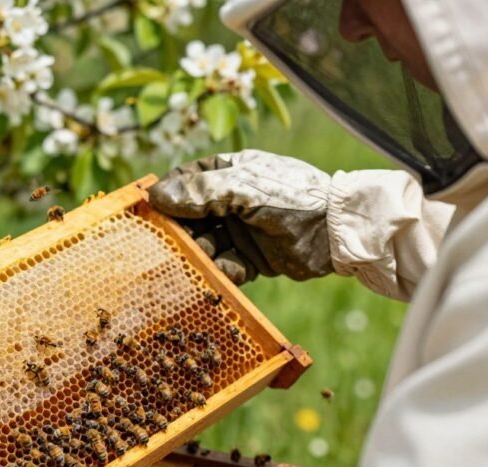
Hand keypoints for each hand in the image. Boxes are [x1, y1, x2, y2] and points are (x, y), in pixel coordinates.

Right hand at [147, 150, 335, 283]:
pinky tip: (218, 274)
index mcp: (231, 173)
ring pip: (205, 244)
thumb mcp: (244, 189)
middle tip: (164, 244)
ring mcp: (242, 231)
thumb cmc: (292, 198)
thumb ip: (201, 192)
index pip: (188, 180)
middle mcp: (233, 201)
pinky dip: (219, 272)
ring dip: (197, 254)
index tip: (150, 209)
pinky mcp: (252, 259)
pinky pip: (225, 267)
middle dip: (179, 231)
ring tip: (195, 260)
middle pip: (191, 217)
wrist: (338, 232)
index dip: (169, 194)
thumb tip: (156, 196)